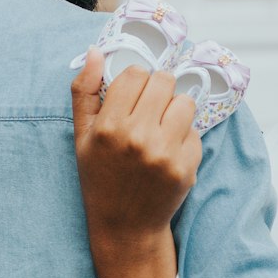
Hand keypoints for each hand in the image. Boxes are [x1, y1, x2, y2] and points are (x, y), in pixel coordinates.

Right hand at [71, 49, 200, 277]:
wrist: (125, 225)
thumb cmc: (100, 177)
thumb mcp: (81, 136)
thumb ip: (84, 91)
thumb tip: (97, 52)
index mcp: (108, 126)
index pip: (136, 73)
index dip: (136, 81)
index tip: (133, 97)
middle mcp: (137, 137)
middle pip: (164, 81)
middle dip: (158, 91)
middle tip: (150, 111)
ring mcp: (165, 153)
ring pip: (185, 102)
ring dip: (176, 110)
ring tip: (162, 129)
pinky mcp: (186, 166)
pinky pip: (195, 130)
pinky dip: (185, 137)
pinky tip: (168, 153)